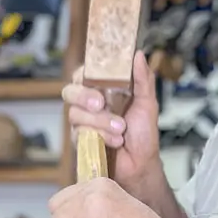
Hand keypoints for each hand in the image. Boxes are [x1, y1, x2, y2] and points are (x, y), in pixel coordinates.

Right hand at [62, 50, 159, 191]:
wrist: (142, 163)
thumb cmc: (143, 133)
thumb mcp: (148, 102)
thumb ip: (142, 79)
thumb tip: (138, 54)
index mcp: (103, 90)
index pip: (83, 74)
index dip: (83, 73)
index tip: (93, 77)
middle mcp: (89, 104)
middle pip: (70, 92)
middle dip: (84, 97)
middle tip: (100, 104)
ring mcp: (83, 122)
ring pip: (75, 114)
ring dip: (100, 121)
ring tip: (121, 129)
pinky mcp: (81, 141)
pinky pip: (79, 133)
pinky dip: (101, 136)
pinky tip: (116, 140)